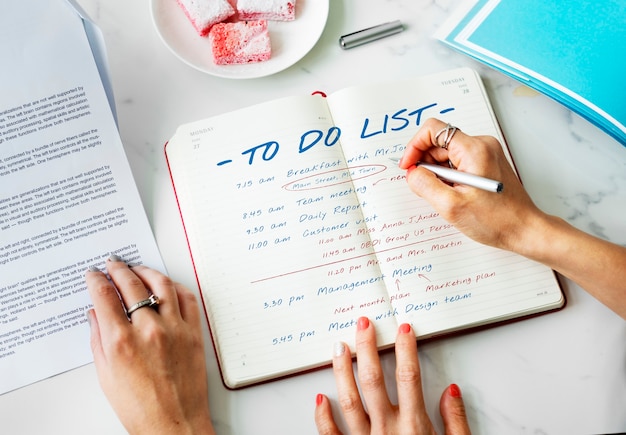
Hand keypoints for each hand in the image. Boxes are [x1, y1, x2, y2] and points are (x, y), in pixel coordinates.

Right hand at [85, 255, 214, 434]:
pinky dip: (175, 286)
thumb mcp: (106, 376)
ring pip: (161, 284)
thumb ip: (98, 340)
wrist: (174, 424)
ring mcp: (174, 329)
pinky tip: (166, 284)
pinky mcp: (194, 333)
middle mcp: (148, 330)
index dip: (96, 280)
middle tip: (113, 263)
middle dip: (118, 269)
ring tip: (137, 268)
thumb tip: (95, 314)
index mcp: (121, 342)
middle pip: (131, 284)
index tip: (93, 274)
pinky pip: (187, 298)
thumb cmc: (140, 408)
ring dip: (146, 271)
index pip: (104, 296)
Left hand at [314, 317, 470, 433]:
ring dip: (343, 371)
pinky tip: (319, 396)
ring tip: (340, 347)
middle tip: (363, 324)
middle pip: (374, 380)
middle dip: (368, 347)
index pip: (409, 376)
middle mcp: (387, 431)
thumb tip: (450, 391)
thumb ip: (456, 424)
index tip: (403, 328)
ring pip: (349, 399)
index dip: (406, 348)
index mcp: (414, 427)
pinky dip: (323, 416)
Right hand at [398, 118, 542, 252]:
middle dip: (426, 164)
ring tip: (446, 195)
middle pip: (439, 143)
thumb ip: (424, 185)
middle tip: (427, 188)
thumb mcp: (450, 205)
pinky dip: (449, 177)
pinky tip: (455, 194)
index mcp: (474, 150)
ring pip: (447, 154)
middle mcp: (481, 145)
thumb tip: (412, 172)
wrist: (524, 230)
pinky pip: (457, 163)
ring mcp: (485, 154)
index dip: (415, 146)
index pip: (433, 130)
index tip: (409, 166)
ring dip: (438, 173)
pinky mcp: (486, 164)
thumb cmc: (496, 220)